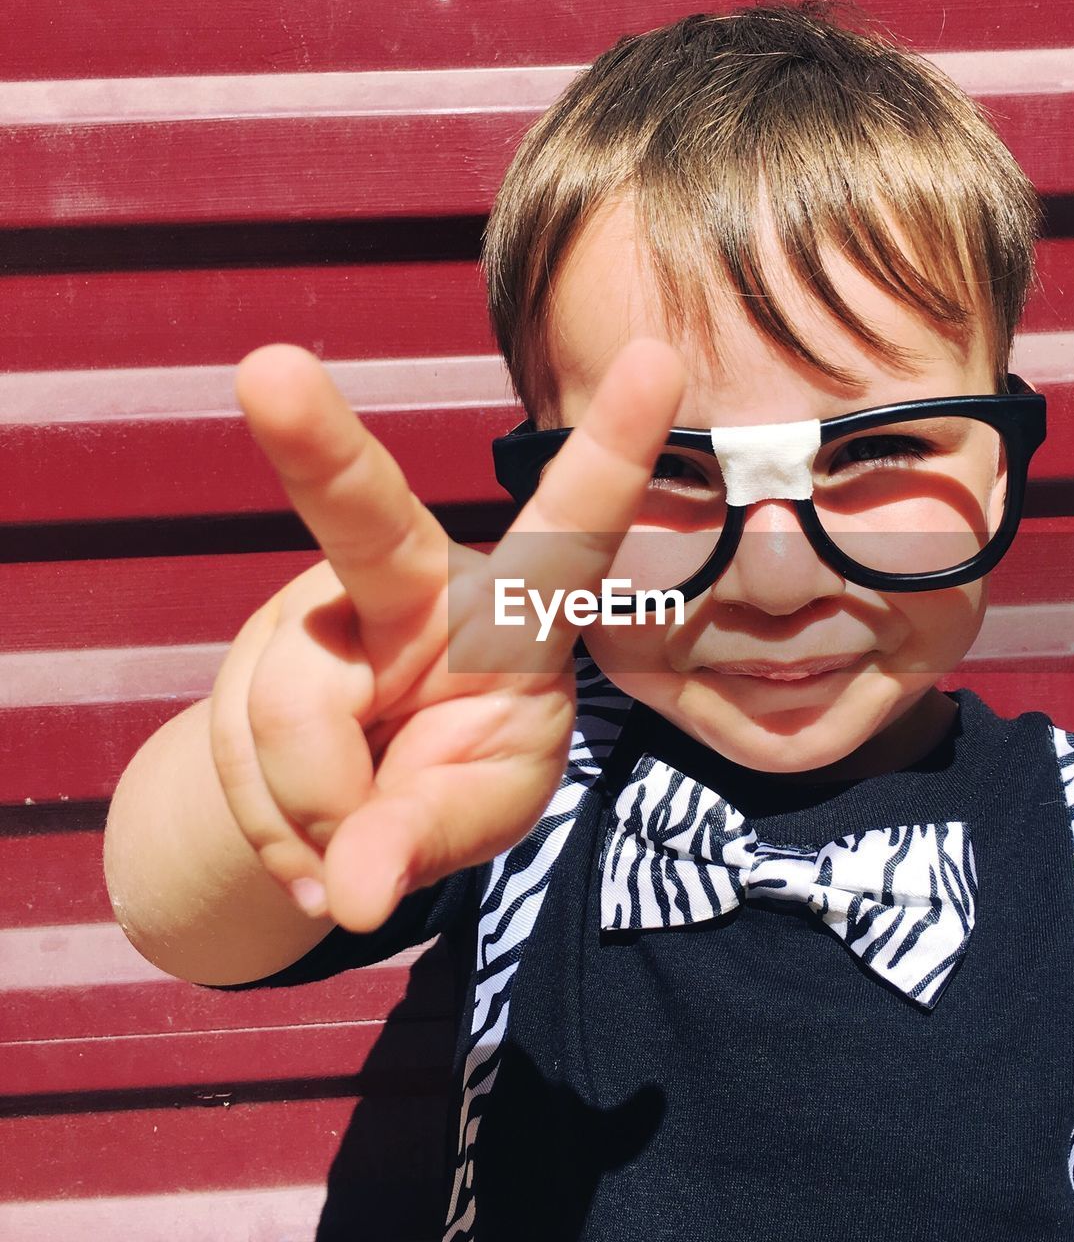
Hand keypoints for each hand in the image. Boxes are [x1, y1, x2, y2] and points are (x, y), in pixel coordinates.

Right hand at [210, 340, 683, 932]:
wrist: (347, 807)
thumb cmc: (457, 773)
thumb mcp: (476, 810)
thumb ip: (427, 838)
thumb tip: (353, 891)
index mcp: (512, 614)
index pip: (569, 531)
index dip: (610, 450)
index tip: (654, 358)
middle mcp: (411, 586)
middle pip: (364, 514)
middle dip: (315, 442)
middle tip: (269, 371)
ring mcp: (319, 617)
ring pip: (295, 715)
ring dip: (325, 816)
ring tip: (362, 833)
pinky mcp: (253, 663)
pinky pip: (241, 763)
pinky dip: (280, 835)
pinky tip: (312, 837)